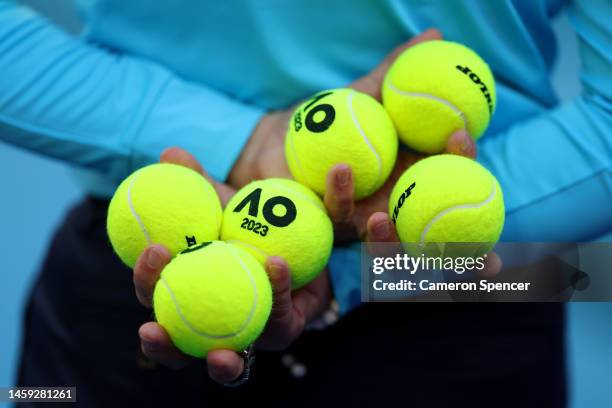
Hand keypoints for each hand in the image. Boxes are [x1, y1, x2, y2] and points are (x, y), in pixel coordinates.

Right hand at [134, 147, 331, 384]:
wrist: (304, 235)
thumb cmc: (253, 223)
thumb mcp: (226, 201)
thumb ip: (199, 183)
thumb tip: (171, 152)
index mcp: (187, 292)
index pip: (156, 296)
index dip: (146, 282)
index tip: (152, 252)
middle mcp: (211, 324)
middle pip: (180, 348)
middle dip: (166, 347)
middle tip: (158, 328)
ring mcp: (247, 335)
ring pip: (230, 364)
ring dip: (221, 362)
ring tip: (223, 353)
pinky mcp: (285, 330)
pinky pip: (283, 319)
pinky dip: (280, 291)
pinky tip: (278, 264)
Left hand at [325, 28, 478, 241]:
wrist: (282, 139)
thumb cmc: (330, 118)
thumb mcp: (364, 92)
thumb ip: (396, 72)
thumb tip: (434, 37)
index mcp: (410, 172)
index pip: (448, 171)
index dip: (463, 159)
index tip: (461, 134)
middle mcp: (395, 201)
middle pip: (427, 217)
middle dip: (443, 218)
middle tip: (431, 192)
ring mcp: (364, 217)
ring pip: (385, 237)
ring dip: (388, 236)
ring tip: (384, 214)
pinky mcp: (331, 222)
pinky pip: (338, 212)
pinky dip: (341, 194)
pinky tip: (340, 170)